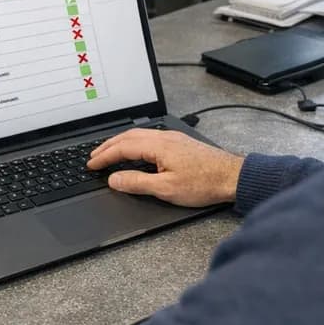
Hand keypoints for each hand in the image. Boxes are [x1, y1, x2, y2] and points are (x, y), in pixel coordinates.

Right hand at [87, 129, 243, 207]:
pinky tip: (134, 151)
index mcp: (158, 146)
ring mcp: (172, 138)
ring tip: (108, 152)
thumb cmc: (204, 183)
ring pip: (138, 135)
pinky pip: (149, 137)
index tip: (91, 164)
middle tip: (93, 156)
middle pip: (128, 137)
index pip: (122, 148)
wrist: (232, 177)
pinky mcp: (180, 143)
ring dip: (120, 143)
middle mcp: (164, 137)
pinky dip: (133, 143)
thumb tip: (114, 179)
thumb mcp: (166, 189)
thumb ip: (137, 183)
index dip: (104, 157)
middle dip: (108, 146)